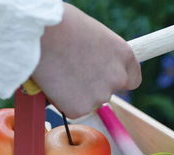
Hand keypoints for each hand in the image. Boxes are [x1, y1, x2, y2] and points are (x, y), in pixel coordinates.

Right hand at [31, 3, 141, 118]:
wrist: (41, 36)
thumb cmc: (62, 25)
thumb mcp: (94, 34)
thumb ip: (102, 54)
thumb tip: (96, 63)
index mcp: (124, 55)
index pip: (132, 79)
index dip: (118, 79)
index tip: (108, 78)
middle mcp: (117, 78)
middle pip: (108, 91)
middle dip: (93, 86)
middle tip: (73, 72)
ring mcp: (100, 96)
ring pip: (89, 101)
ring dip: (77, 94)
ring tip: (61, 72)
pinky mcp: (80, 109)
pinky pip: (72, 109)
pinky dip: (63, 101)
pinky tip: (54, 84)